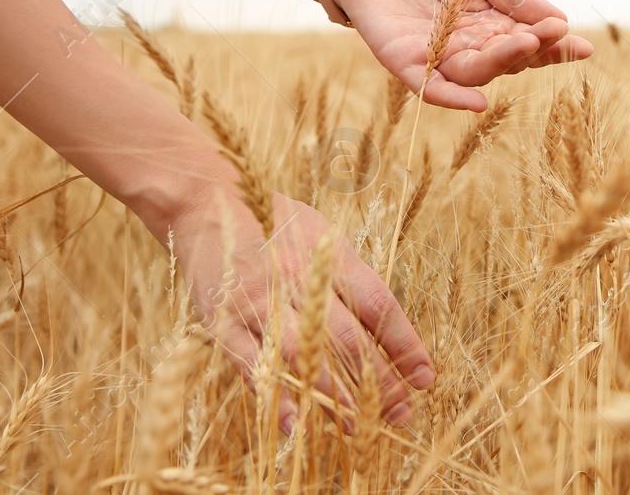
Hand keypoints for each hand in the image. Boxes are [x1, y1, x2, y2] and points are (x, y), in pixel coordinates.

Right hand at [172, 188, 433, 432]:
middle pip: (347, 337)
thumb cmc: (272, 220)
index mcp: (329, 255)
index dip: (404, 343)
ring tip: (358, 427)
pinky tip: (295, 423)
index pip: (377, 304)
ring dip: (334, 396)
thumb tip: (384, 325)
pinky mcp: (223, 321)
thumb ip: (348, 275)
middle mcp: (298, 278)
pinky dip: (274, 395)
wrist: (204, 201)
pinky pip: (252, 364)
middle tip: (401, 413)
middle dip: (378, 381)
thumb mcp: (320, 233)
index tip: (424, 376)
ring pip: (303, 356)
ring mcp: (260, 301)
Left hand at [328, 0, 593, 110]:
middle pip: (507, 59)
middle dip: (532, 49)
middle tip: (550, 34)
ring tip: (524, 42)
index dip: (554, 45)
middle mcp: (469, 46)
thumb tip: (560, 18)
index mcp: (491, 23)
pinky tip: (477, 103)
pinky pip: (431, 89)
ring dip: (501, 62)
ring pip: (476, 73)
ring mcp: (438, 57)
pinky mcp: (405, 63)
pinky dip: (453, 99)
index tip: (582, 45)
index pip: (529, 40)